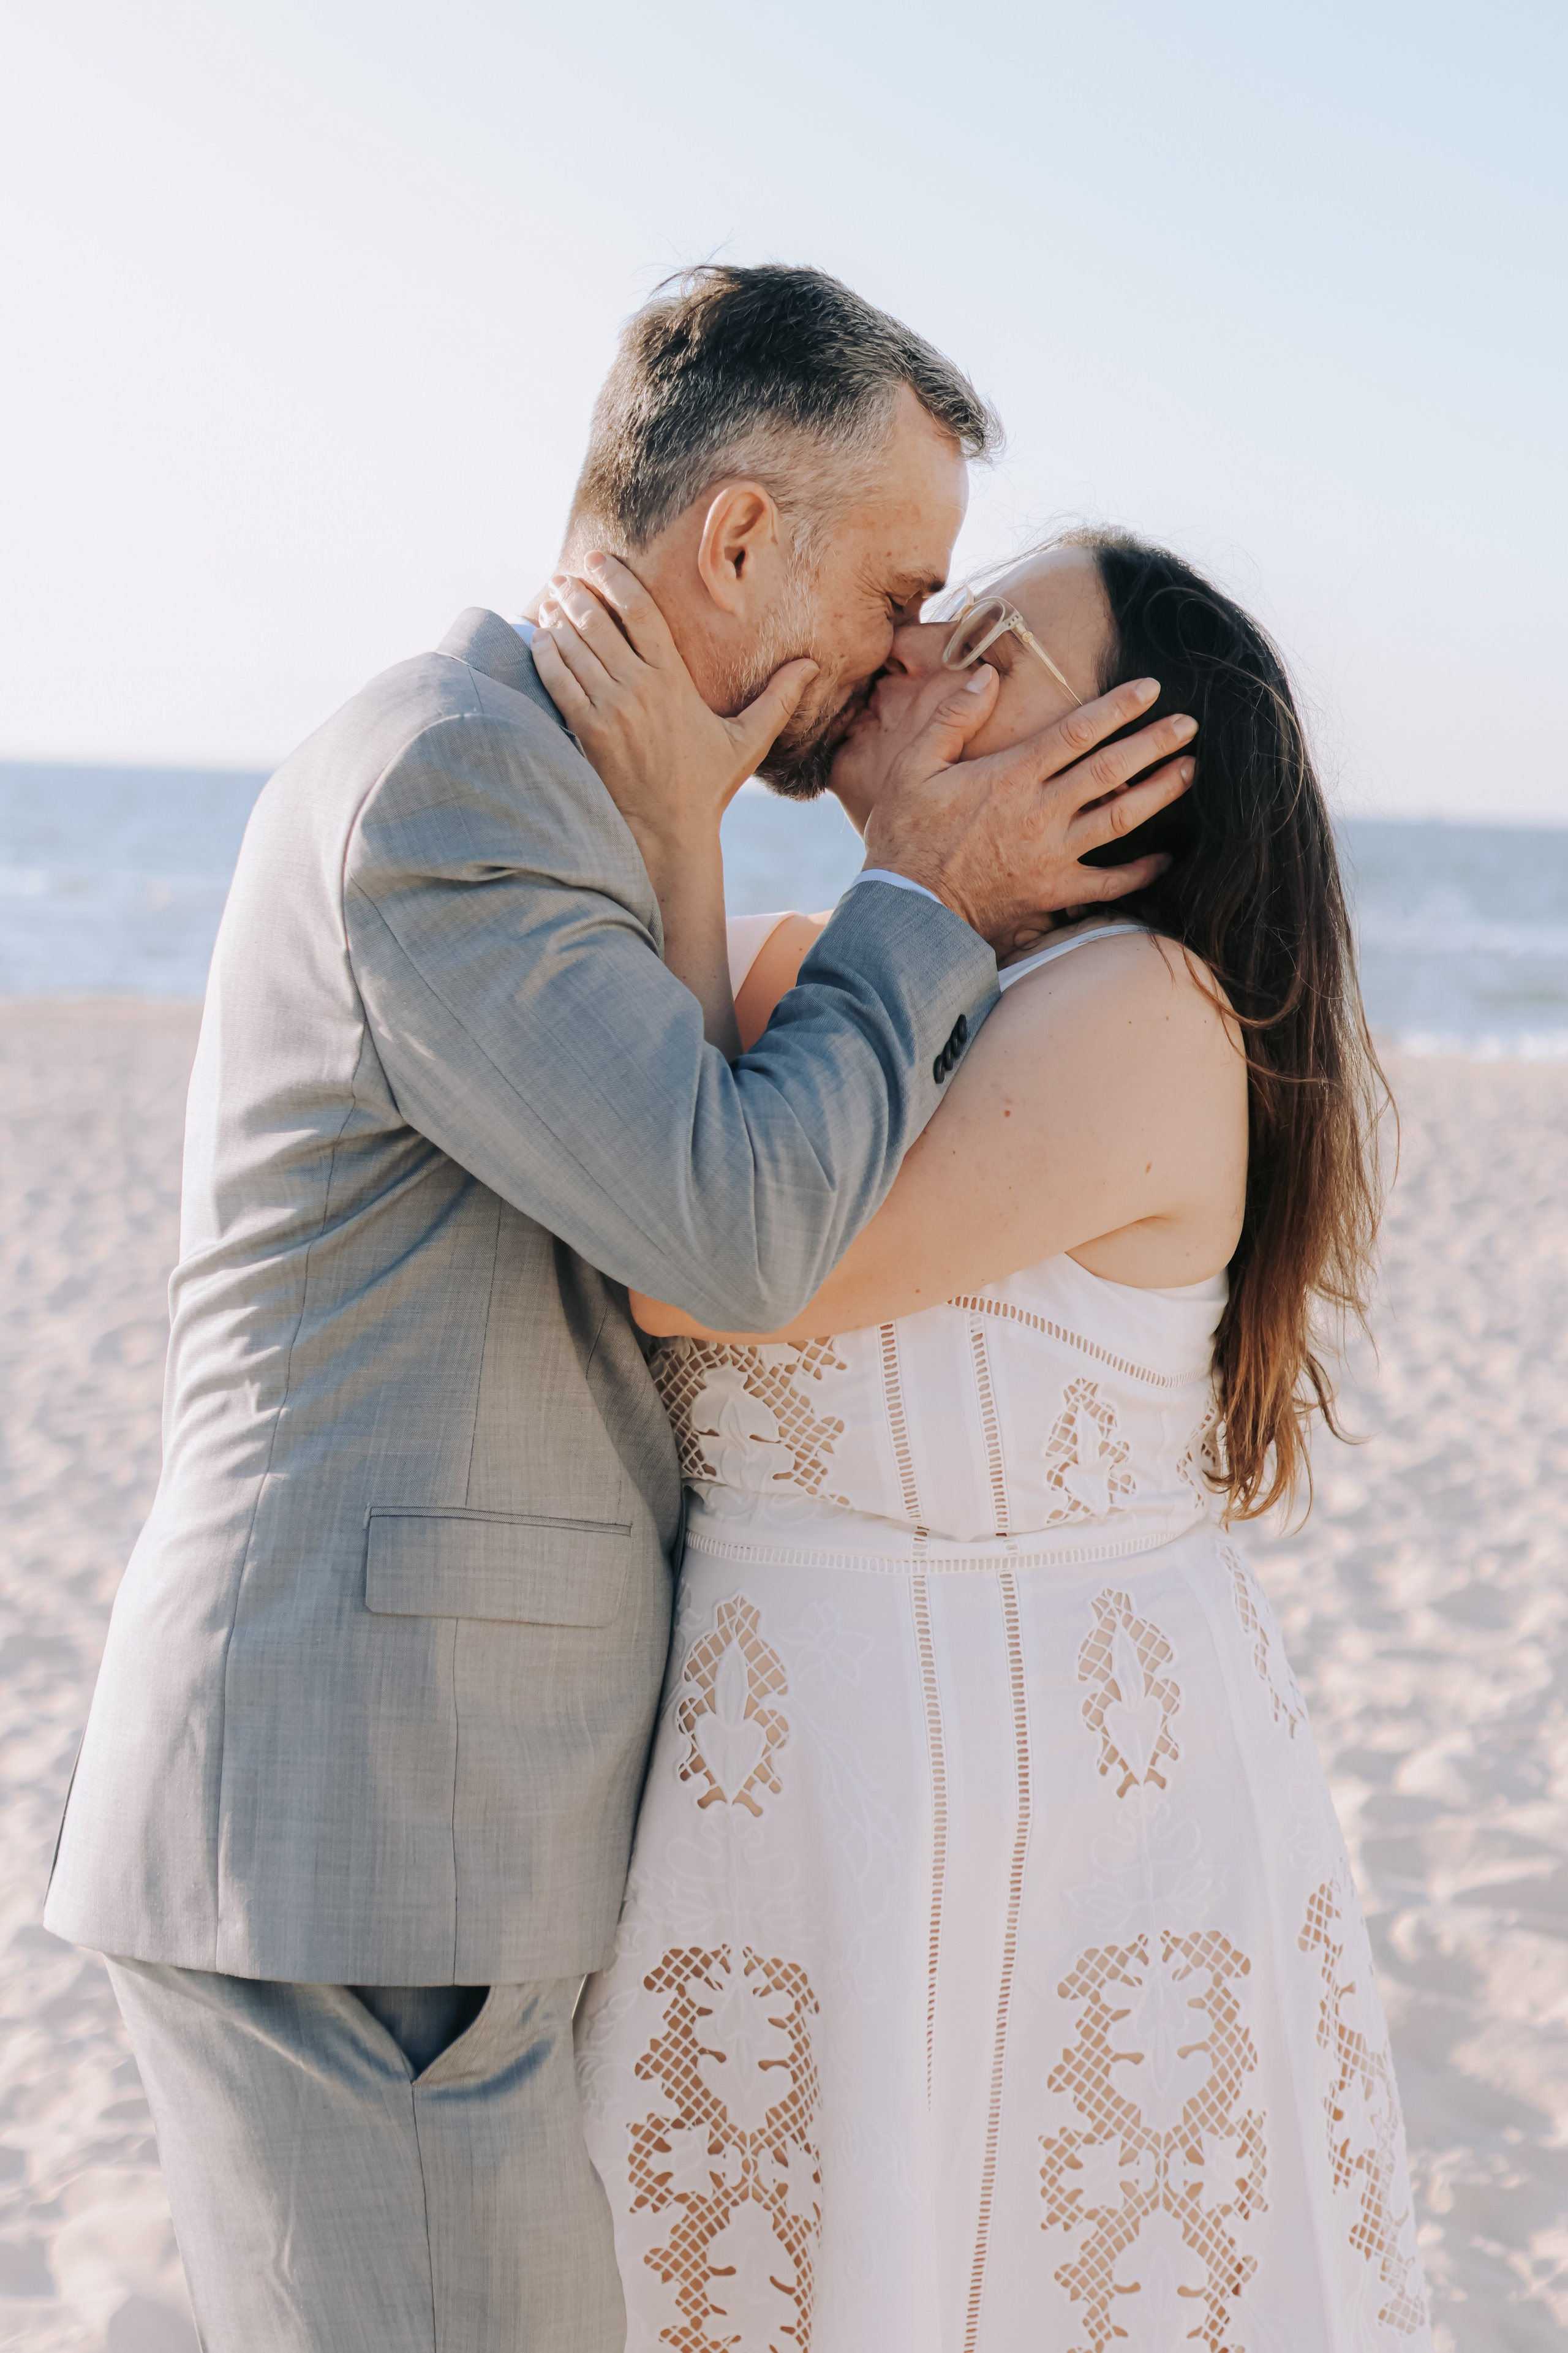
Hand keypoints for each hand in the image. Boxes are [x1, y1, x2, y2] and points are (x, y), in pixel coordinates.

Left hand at [531, 553, 817, 857]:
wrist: (670, 833)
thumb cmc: (708, 785)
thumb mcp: (749, 739)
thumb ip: (779, 698)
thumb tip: (812, 665)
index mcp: (675, 679)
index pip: (641, 610)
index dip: (616, 578)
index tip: (599, 561)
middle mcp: (640, 687)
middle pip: (599, 621)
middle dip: (577, 593)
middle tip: (564, 578)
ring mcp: (609, 709)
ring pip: (574, 645)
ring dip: (557, 617)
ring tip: (548, 600)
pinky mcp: (586, 732)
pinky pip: (557, 680)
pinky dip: (545, 654)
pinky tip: (539, 637)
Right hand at [862, 666, 1196, 951]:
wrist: (909, 913)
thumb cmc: (905, 839)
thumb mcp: (913, 768)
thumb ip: (952, 718)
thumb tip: (987, 677)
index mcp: (1011, 776)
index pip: (1077, 731)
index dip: (1118, 707)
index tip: (1150, 689)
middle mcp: (1041, 813)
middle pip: (1111, 769)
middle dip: (1154, 743)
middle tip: (1189, 725)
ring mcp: (1053, 855)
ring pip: (1120, 818)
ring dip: (1160, 793)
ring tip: (1190, 771)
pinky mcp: (1054, 893)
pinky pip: (1109, 883)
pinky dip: (1142, 872)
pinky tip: (1166, 859)